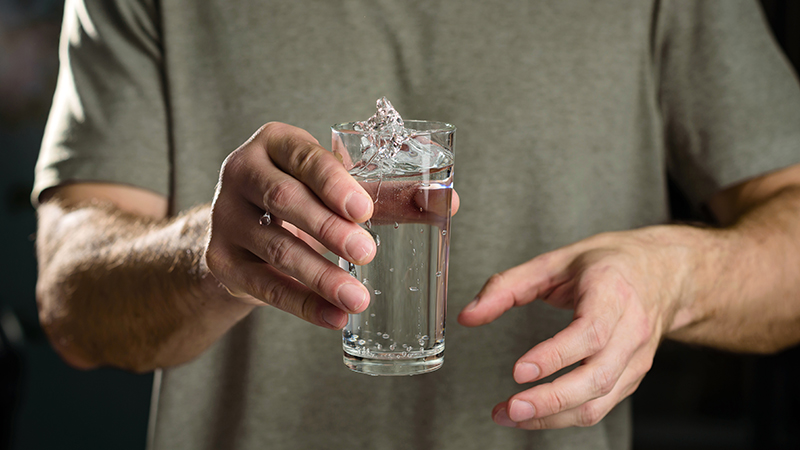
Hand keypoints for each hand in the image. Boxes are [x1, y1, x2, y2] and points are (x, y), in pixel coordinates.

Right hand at [204, 122, 377, 328]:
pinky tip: (334, 317)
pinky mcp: (221, 260)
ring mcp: (226, 218)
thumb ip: (385, 192)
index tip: (364, 209)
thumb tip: (448, 203)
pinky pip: (265, 286)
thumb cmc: (301, 195)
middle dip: (328, 228)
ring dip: (320, 275)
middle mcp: (242, 172)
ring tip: (358, 298)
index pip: (305, 158)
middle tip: (366, 252)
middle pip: (285, 200)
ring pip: (276, 248)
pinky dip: (303, 304)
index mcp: (275, 143)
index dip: (334, 183)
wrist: (242, 228)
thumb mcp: (332, 185)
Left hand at [458, 226, 698, 428]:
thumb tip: (469, 314)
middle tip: (510, 408)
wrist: (664, 273)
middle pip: (596, 377)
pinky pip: (601, 406)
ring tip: (510, 416)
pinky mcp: (631, 377)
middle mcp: (631, 329)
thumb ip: (508, 286)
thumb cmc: (610, 265)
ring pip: (599, 400)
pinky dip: (565, 417)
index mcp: (612, 293)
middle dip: (551, 400)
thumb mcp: (555, 262)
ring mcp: (635, 358)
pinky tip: (534, 415)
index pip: (589, 333)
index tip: (520, 371)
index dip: (555, 356)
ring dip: (554, 417)